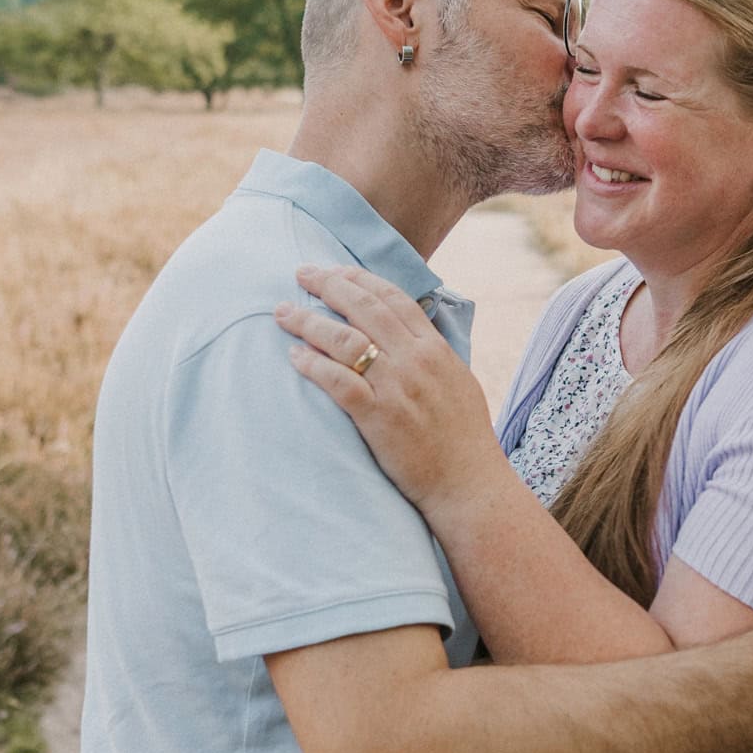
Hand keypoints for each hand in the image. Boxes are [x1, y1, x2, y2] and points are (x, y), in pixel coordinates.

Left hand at [275, 263, 505, 515]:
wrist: (469, 482)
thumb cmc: (463, 437)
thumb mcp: (458, 380)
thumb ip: (432, 354)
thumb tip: (408, 334)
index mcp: (435, 348)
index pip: (392, 298)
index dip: (359, 279)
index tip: (334, 270)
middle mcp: (416, 360)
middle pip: (364, 308)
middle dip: (328, 285)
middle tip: (301, 272)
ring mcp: (397, 388)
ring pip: (345, 340)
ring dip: (309, 322)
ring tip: (284, 313)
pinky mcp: (380, 417)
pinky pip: (339, 382)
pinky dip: (314, 365)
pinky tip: (295, 358)